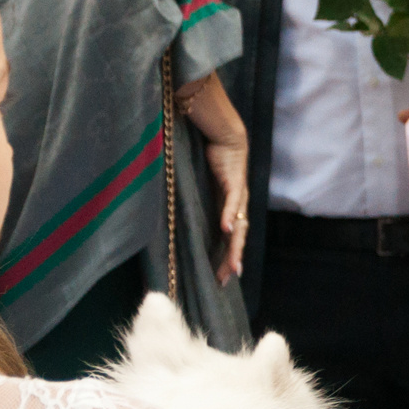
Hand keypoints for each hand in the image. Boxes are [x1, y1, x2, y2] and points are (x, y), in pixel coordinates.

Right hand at [178, 73, 249, 284]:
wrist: (223, 128)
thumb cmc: (209, 154)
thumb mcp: (198, 182)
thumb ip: (190, 199)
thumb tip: (170, 213)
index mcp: (228, 204)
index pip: (229, 236)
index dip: (226, 255)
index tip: (221, 277)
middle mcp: (236, 201)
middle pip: (237, 235)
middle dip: (232, 258)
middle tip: (226, 279)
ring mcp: (238, 191)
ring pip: (238, 223)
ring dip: (234, 245)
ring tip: (232, 266)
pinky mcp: (235, 178)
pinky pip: (231, 199)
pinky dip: (228, 214)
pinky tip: (226, 229)